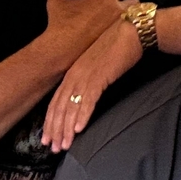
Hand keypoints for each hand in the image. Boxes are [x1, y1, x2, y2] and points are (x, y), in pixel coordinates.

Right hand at [42, 0, 131, 66]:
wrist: (63, 47)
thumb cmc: (61, 23)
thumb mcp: (57, 2)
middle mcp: (117, 7)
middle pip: (135, 0)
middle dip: (130, 2)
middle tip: (121, 5)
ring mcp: (119, 23)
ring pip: (134, 16)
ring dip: (130, 15)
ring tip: (120, 18)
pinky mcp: (118, 37)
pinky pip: (130, 30)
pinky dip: (126, 29)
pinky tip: (117, 31)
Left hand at [44, 8, 143, 151]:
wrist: (132, 31)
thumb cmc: (119, 45)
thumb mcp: (99, 64)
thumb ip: (91, 78)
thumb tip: (87, 95)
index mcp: (73, 72)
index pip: (57, 101)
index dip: (51, 121)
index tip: (48, 137)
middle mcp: (75, 75)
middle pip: (60, 107)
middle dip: (55, 130)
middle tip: (52, 148)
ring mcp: (86, 76)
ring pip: (71, 107)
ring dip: (67, 128)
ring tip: (64, 145)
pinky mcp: (99, 76)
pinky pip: (88, 100)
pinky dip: (82, 115)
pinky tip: (79, 129)